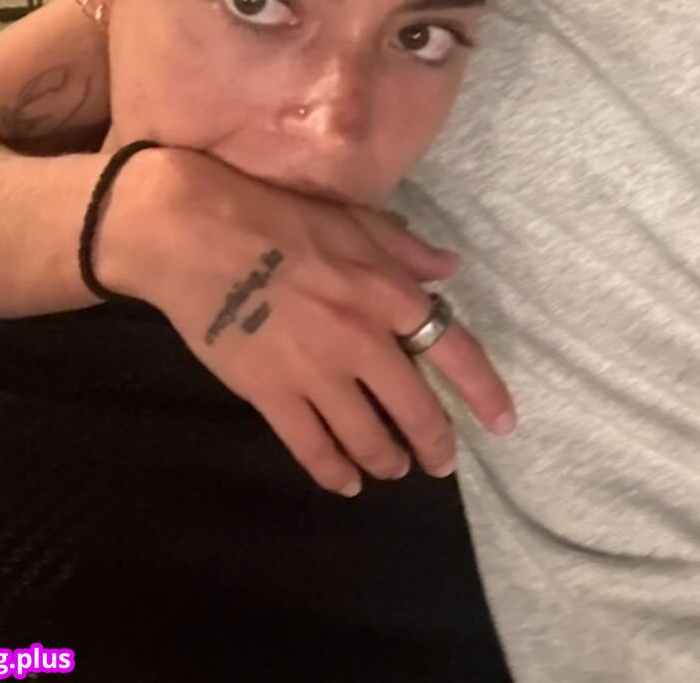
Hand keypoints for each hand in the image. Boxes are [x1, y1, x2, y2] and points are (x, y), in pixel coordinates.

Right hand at [96, 146, 515, 495]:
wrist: (197, 232)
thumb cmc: (279, 216)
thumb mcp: (353, 218)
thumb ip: (406, 249)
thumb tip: (451, 270)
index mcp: (387, 292)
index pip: (454, 351)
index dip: (484, 393)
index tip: (503, 424)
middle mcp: (362, 340)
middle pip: (415, 409)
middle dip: (435, 443)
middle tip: (441, 463)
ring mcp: (315, 373)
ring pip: (367, 437)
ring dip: (388, 460)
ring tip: (395, 469)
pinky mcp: (270, 394)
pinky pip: (312, 447)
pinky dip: (334, 472)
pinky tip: (346, 483)